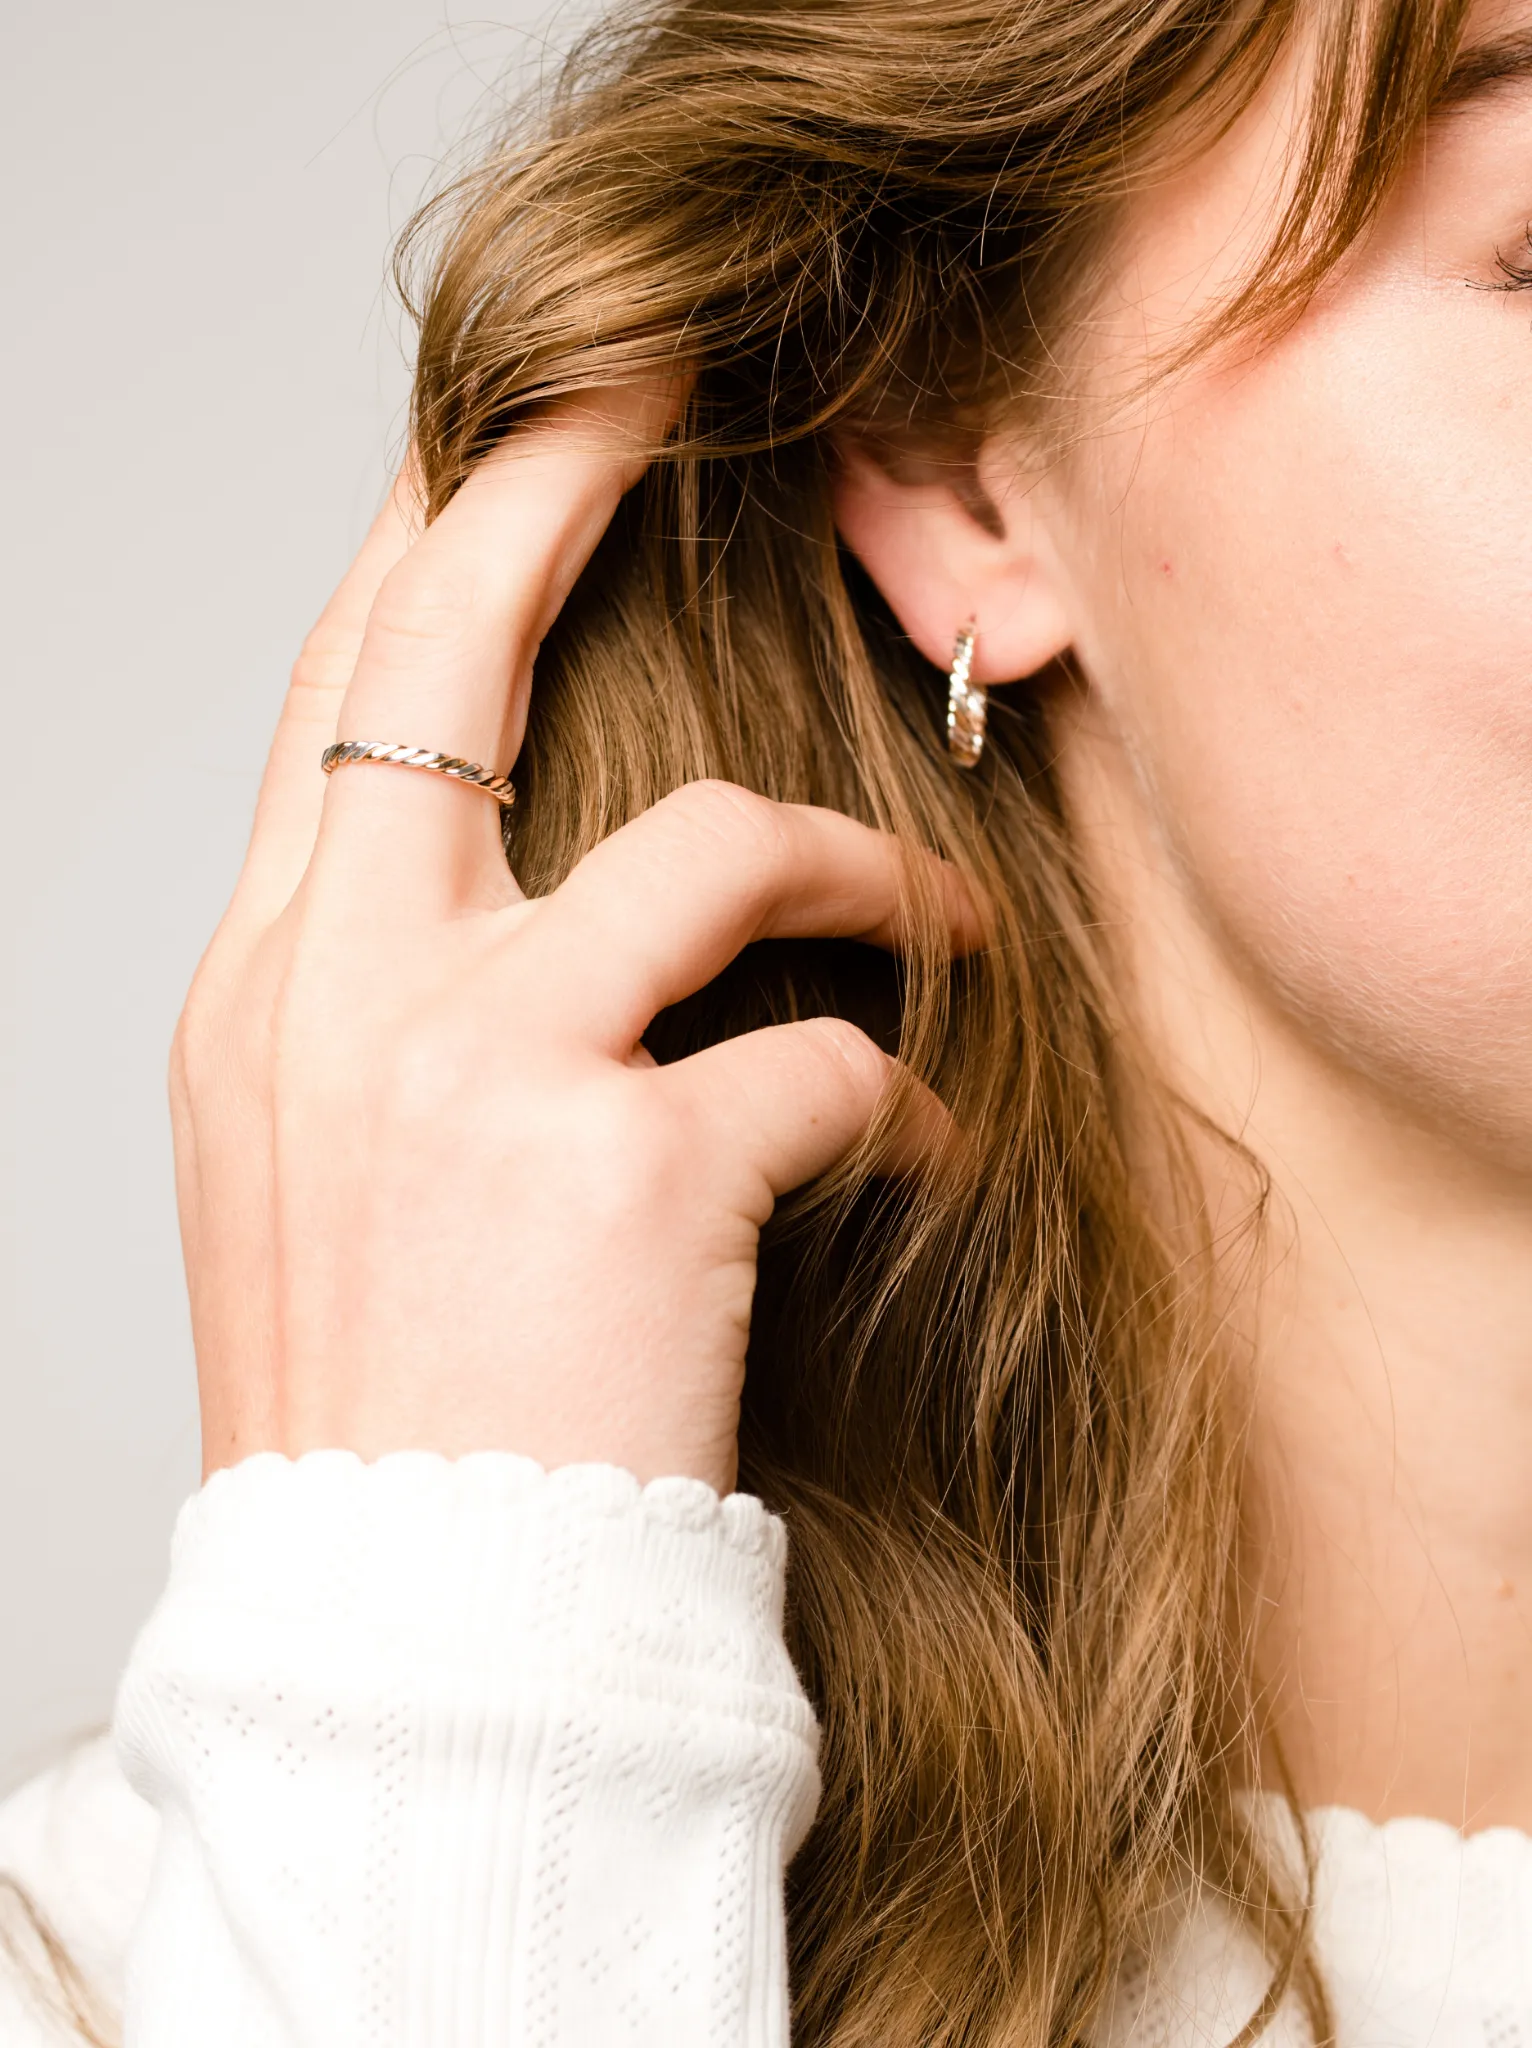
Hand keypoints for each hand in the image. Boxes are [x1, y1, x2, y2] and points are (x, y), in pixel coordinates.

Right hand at [171, 395, 977, 1494]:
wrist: (402, 1631)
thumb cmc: (380, 1406)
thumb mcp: (320, 1173)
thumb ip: (391, 1002)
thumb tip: (513, 878)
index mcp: (259, 992)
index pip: (335, 695)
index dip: (433, 540)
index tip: (521, 439)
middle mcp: (339, 991)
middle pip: (445, 645)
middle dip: (561, 485)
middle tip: (665, 394)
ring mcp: (476, 1067)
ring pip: (709, 841)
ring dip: (851, 864)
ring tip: (933, 919)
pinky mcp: (627, 1170)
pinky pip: (827, 1058)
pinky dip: (905, 1090)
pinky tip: (926, 1149)